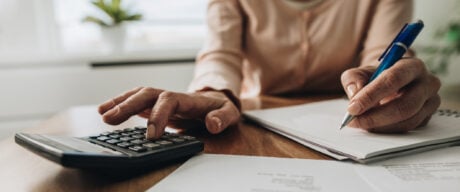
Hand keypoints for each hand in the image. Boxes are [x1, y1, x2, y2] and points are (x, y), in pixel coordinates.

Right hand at [98, 87, 240, 138]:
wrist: (216, 102)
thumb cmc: (221, 109)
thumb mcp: (230, 113)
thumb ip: (223, 117)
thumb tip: (212, 124)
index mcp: (188, 98)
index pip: (168, 101)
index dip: (158, 116)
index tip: (152, 135)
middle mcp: (171, 95)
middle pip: (147, 94)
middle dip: (128, 105)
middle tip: (110, 119)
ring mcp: (161, 99)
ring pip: (138, 95)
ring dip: (119, 102)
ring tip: (102, 113)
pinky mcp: (155, 104)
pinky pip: (135, 101)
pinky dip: (120, 104)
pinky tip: (105, 111)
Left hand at [340, 58, 440, 132]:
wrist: (391, 82)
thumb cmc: (375, 76)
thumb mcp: (359, 72)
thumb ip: (353, 79)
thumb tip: (355, 94)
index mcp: (412, 66)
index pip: (393, 80)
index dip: (371, 95)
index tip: (352, 108)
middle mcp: (427, 83)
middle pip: (405, 105)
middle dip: (375, 116)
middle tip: (354, 121)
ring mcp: (431, 102)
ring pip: (407, 120)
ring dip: (380, 126)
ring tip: (359, 123)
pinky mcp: (427, 117)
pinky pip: (408, 128)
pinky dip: (387, 130)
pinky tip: (372, 127)